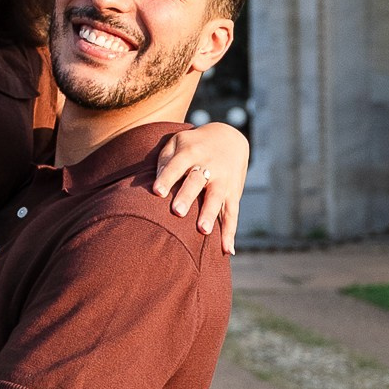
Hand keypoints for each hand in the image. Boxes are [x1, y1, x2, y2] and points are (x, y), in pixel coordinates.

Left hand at [151, 116, 251, 246]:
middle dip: (188, 196)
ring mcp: (223, 180)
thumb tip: (155, 186)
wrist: (228, 138)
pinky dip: (230, 232)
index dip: (167, 177)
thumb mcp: (177, 143)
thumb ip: (165, 162)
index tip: (157, 192)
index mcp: (190, 152)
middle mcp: (209, 165)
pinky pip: (233, 214)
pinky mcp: (233, 194)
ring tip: (203, 230)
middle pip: (197, 181)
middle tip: (177, 211)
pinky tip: (227, 250)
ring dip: (210, 214)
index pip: (177, 165)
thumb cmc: (192, 146)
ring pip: (217, 198)